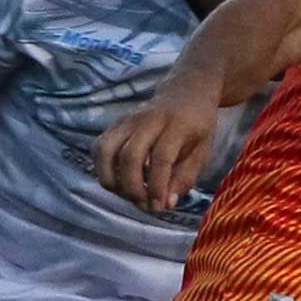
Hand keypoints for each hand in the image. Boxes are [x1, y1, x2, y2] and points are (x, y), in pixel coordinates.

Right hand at [98, 93, 219, 213]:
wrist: (184, 93)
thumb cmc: (196, 128)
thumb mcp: (201, 152)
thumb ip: (184, 179)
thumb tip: (166, 204)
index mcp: (176, 125)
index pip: (161, 158)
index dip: (157, 187)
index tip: (159, 207)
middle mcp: (148, 119)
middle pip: (129, 156)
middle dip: (133, 188)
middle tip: (144, 204)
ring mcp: (127, 120)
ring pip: (105, 150)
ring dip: (111, 180)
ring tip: (127, 194)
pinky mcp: (115, 124)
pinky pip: (99, 148)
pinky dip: (103, 170)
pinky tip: (119, 180)